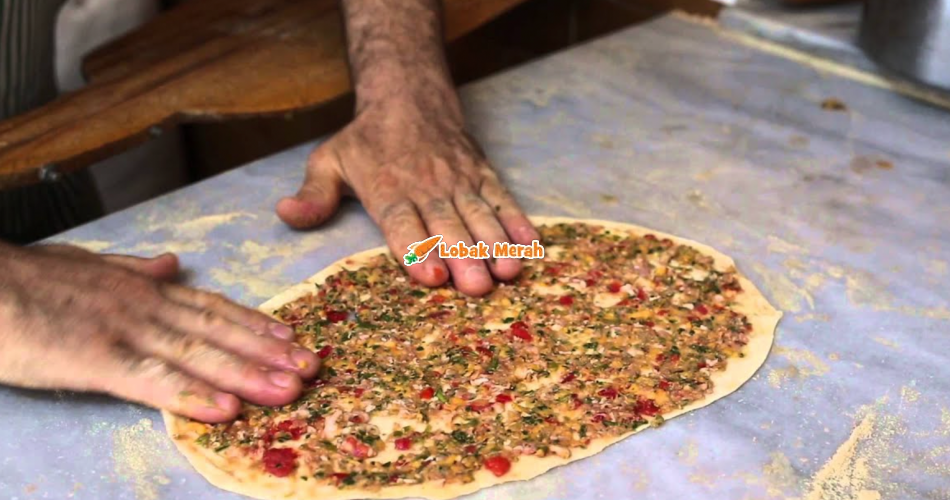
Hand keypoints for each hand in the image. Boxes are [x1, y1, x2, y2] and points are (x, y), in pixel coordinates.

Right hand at [0, 244, 318, 422]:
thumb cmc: (26, 279)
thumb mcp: (88, 265)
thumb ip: (133, 269)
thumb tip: (173, 263)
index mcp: (143, 290)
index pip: (211, 307)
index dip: (254, 323)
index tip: (291, 337)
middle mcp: (145, 308)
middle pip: (218, 331)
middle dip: (268, 352)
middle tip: (313, 367)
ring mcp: (124, 333)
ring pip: (198, 355)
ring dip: (248, 374)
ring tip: (290, 390)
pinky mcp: (95, 359)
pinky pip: (152, 381)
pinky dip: (192, 394)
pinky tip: (224, 409)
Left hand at [276, 98, 539, 295]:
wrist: (408, 93)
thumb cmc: (367, 139)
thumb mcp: (330, 160)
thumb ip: (314, 194)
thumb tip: (286, 214)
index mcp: (388, 189)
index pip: (402, 224)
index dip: (416, 252)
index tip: (430, 278)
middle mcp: (427, 187)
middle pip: (446, 226)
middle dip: (463, 258)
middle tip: (477, 288)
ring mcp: (459, 180)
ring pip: (479, 215)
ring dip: (495, 244)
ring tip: (508, 272)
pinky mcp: (482, 173)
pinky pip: (502, 198)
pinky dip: (518, 221)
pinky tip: (531, 246)